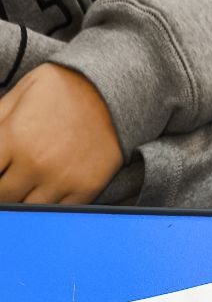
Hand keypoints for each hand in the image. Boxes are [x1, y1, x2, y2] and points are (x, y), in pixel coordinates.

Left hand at [0, 64, 122, 204]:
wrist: (111, 90)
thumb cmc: (62, 88)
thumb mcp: (20, 94)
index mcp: (14, 137)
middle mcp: (36, 163)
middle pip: (4, 196)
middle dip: (3, 190)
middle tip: (9, 181)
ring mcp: (61, 179)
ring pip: (28, 209)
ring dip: (23, 200)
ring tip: (25, 187)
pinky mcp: (84, 189)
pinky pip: (57, 212)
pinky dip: (48, 207)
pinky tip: (45, 192)